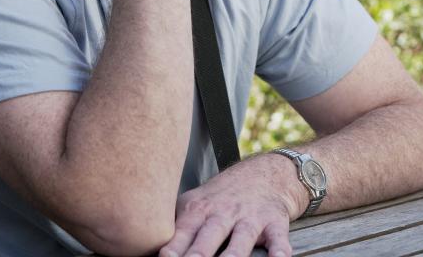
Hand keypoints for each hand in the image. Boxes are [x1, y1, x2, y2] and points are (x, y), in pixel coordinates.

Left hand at [160, 154, 305, 256]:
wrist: (266, 173)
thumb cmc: (223, 196)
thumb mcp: (194, 202)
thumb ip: (175, 226)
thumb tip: (143, 244)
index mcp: (198, 210)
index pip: (180, 234)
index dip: (171, 250)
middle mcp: (222, 214)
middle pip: (207, 238)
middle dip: (197, 256)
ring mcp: (249, 218)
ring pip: (240, 240)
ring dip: (232, 256)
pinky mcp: (274, 223)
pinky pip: (278, 240)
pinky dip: (279, 251)